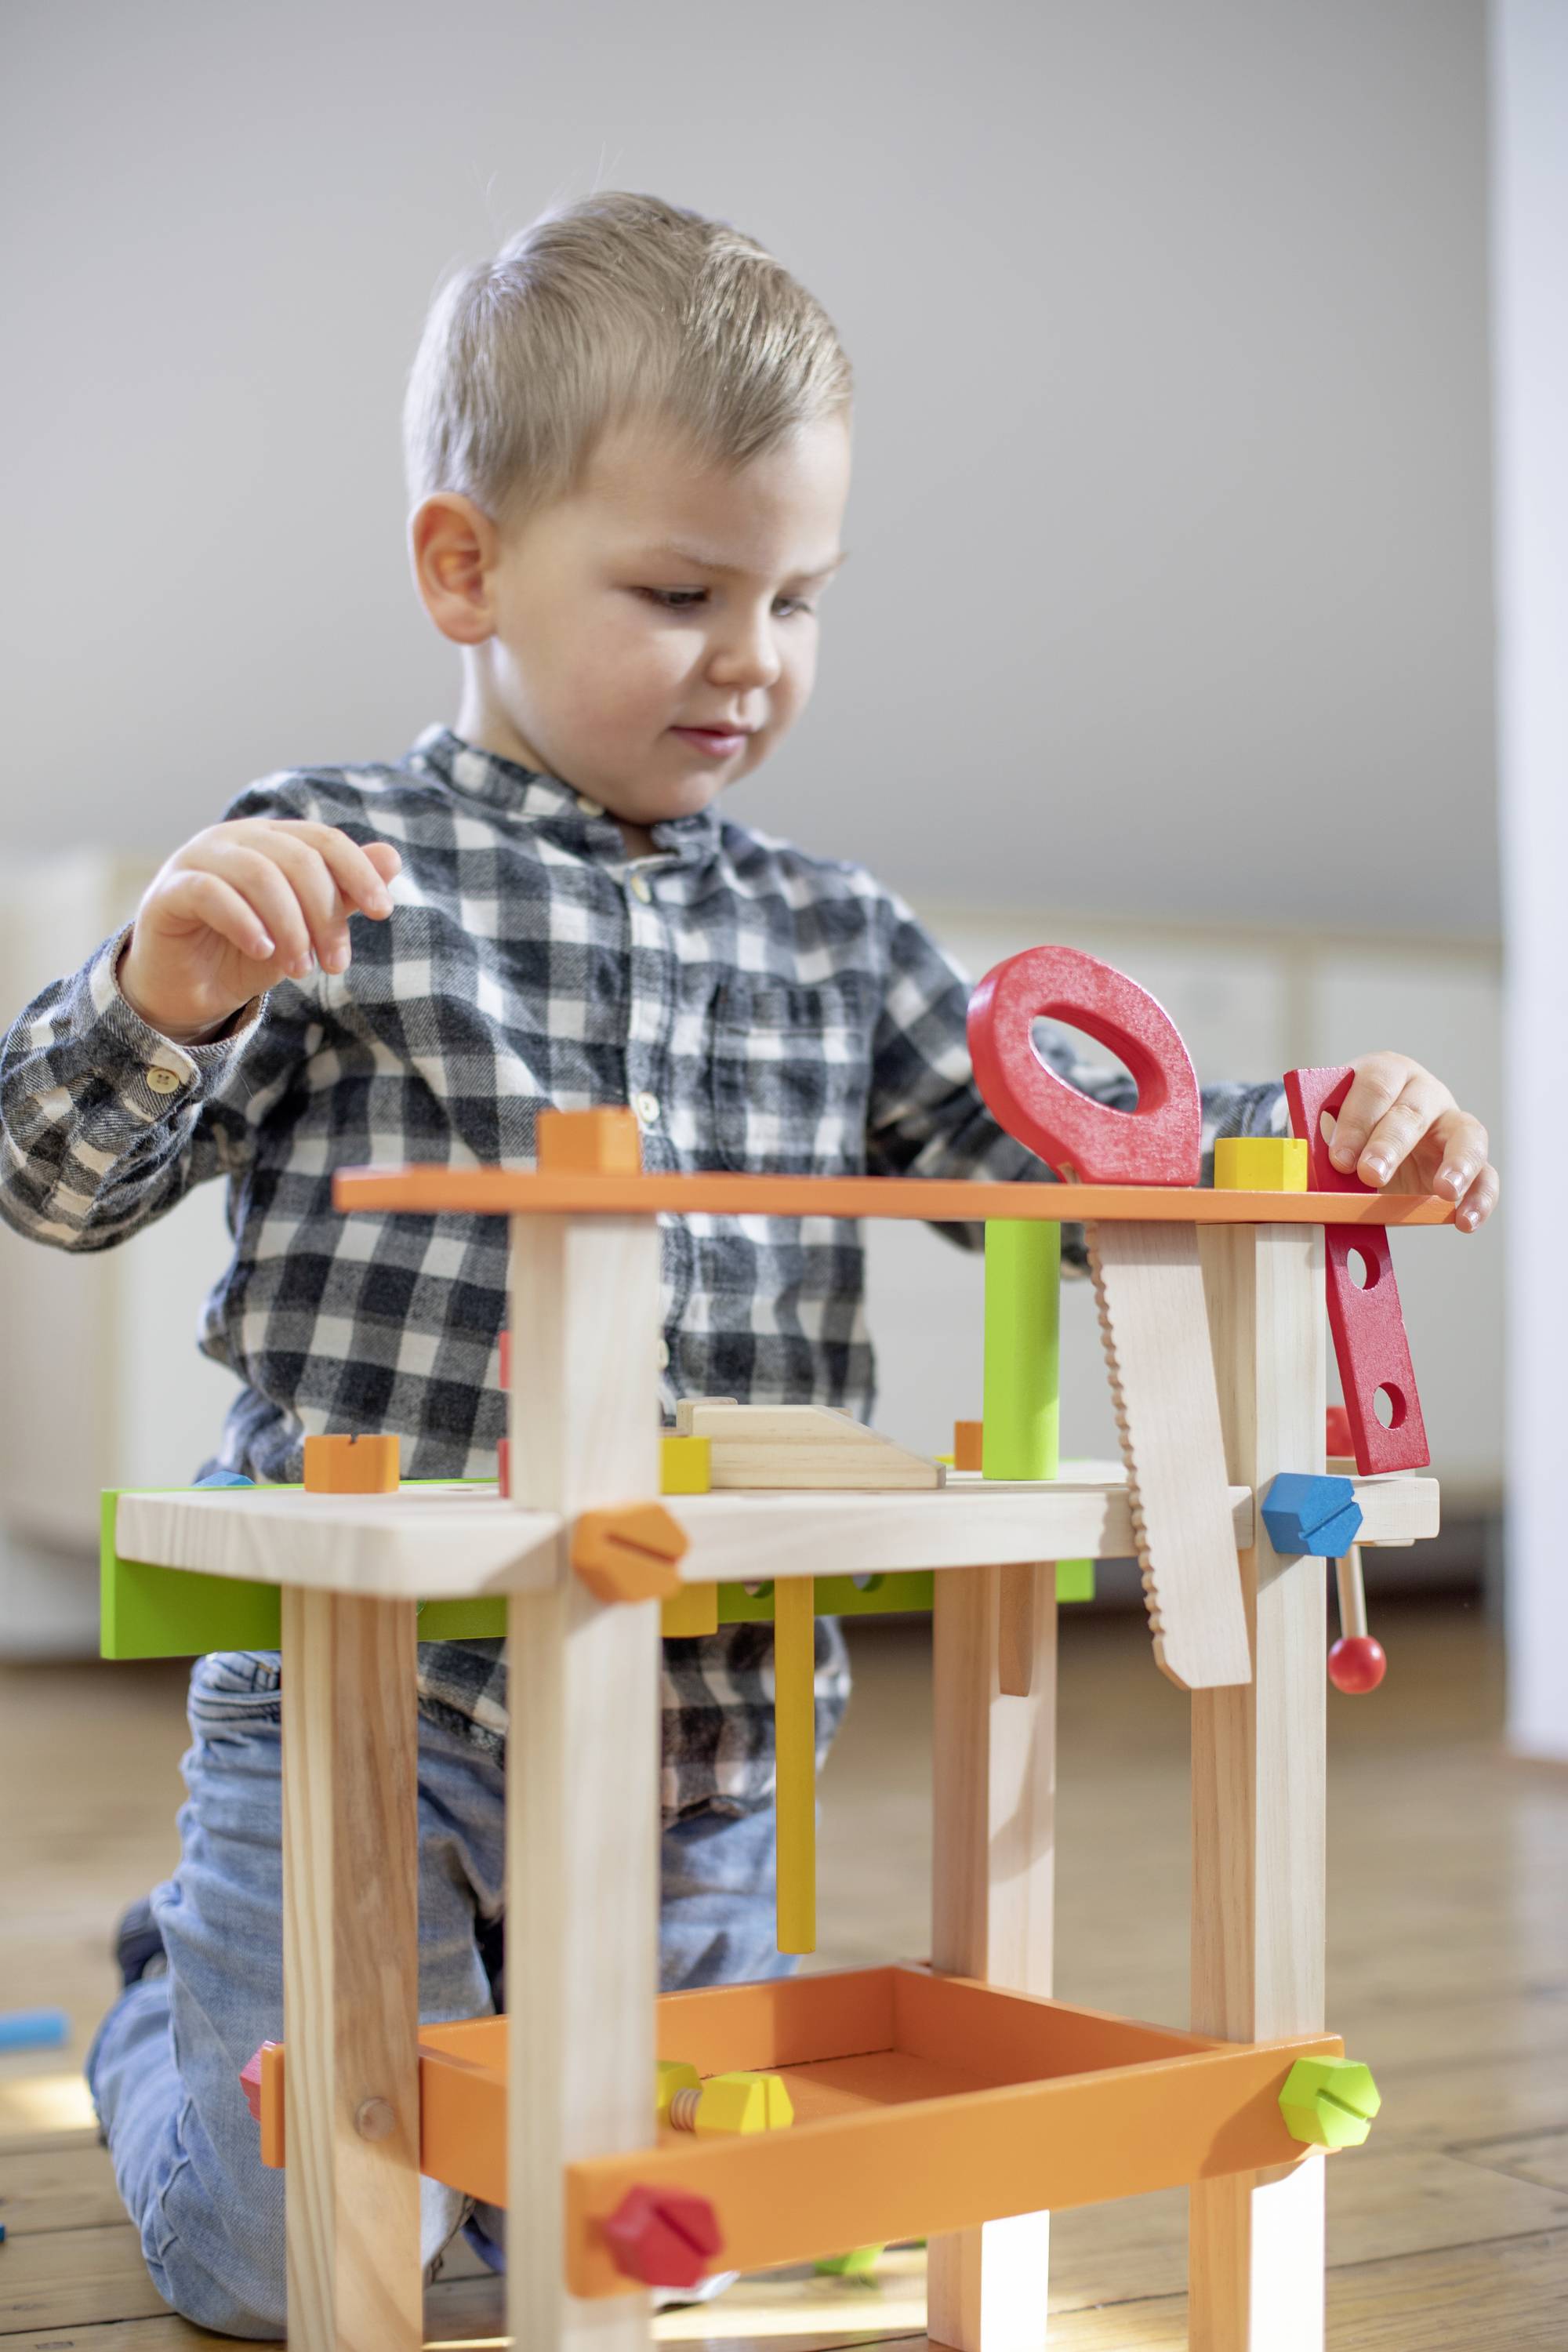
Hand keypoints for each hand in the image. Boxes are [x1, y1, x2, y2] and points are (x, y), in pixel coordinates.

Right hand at [118, 820, 401, 1041]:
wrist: (190, 990)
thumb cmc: (250, 952)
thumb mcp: (306, 927)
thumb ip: (344, 893)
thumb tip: (392, 856)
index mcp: (271, 840)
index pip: (324, 840)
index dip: (358, 871)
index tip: (383, 912)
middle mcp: (234, 838)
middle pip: (297, 859)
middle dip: (325, 914)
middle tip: (335, 964)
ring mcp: (197, 858)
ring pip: (259, 874)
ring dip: (291, 926)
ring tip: (301, 969)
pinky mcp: (168, 891)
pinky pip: (211, 894)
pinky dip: (245, 923)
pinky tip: (264, 952)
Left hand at [1326, 1052, 1497, 1233]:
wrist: (1364, 1145)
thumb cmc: (1342, 1132)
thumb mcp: (1323, 1131)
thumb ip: (1318, 1143)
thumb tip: (1312, 1171)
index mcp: (1385, 1074)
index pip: (1374, 1087)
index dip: (1356, 1122)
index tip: (1338, 1158)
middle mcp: (1424, 1093)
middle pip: (1413, 1112)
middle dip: (1391, 1144)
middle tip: (1371, 1174)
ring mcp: (1452, 1125)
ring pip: (1468, 1135)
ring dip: (1458, 1164)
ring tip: (1445, 1191)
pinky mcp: (1471, 1162)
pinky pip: (1486, 1176)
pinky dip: (1480, 1198)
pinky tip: (1465, 1221)